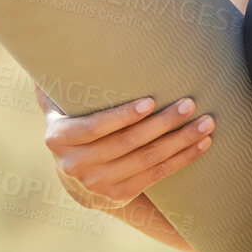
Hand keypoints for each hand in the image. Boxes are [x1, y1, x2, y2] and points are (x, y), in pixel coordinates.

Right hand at [37, 88, 214, 212]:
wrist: (75, 181)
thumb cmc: (72, 131)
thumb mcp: (56, 111)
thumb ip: (53, 89)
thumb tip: (45, 55)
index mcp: (58, 139)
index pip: (94, 127)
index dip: (123, 115)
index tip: (150, 101)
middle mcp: (76, 165)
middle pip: (127, 142)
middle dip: (162, 123)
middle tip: (189, 103)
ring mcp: (99, 184)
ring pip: (147, 159)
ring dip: (181, 140)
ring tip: (205, 122)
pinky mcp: (120, 195)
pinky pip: (158, 175)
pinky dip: (183, 159)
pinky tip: (202, 144)